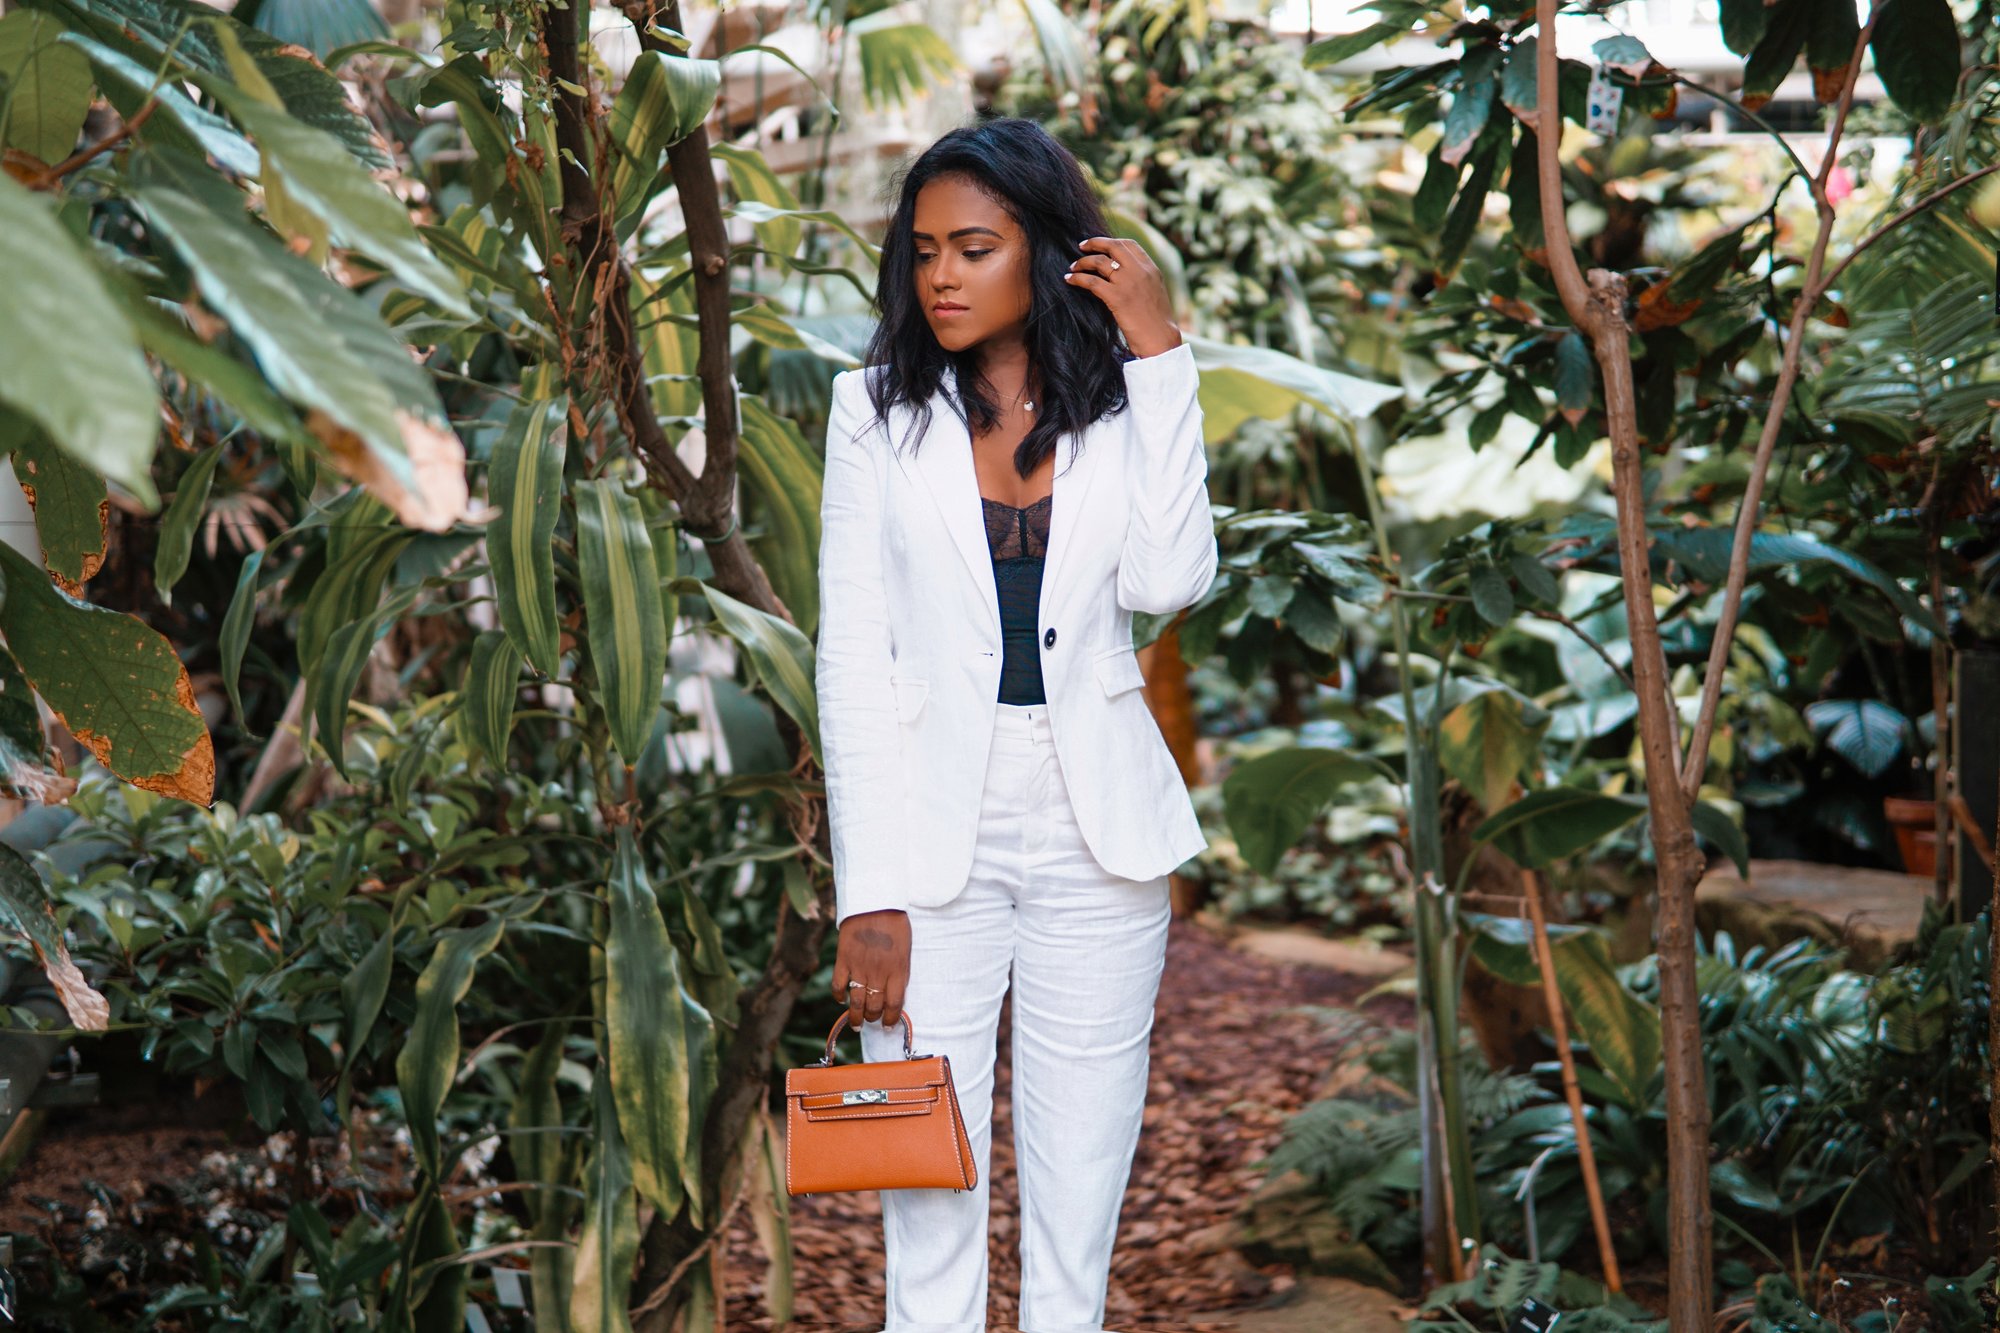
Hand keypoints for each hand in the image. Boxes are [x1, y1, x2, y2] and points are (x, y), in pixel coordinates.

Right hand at [833, 908, 910, 1032]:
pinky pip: (839, 985)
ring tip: (856, 1023)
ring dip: (856, 1016)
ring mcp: (859, 967)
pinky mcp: (843, 959)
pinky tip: (842, 999)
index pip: (894, 1004)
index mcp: (898, 970)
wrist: (875, 902)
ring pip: (856, 1002)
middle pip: (874, 1006)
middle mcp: (879, 972)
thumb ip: (900, 972)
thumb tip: (895, 995)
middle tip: (871, 1021)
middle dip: (873, 1018)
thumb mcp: (906, 950)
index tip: (888, 1025)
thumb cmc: (895, 924)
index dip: (890, 1019)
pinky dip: (839, 996)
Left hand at [1064, 236, 1182, 359]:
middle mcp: (1140, 271)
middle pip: (1113, 246)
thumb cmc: (1157, 322)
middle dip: (1094, 243)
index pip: (1129, 244)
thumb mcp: (1155, 292)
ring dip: (1083, 262)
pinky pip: (1092, 281)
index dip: (1111, 241)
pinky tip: (1069, 279)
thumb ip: (1142, 278)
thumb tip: (1123, 271)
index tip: (1099, 244)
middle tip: (1081, 247)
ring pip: (1100, 262)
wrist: (1161, 340)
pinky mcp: (1116, 298)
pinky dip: (1077, 278)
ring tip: (1073, 266)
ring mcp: (1128, 283)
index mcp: (1151, 269)